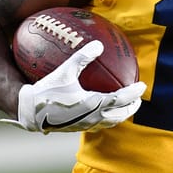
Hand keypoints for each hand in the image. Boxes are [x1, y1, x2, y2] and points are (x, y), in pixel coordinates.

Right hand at [0, 40, 145, 133]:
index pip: (121, 100)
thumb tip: (98, 44)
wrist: (29, 112)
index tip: (142, 85)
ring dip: (120, 115)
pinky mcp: (77, 128)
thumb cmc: (47, 90)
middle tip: (137, 98)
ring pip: (110, 123)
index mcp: (93, 104)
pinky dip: (106, 118)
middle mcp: (92, 118)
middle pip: (120, 115)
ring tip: (124, 106)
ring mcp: (85, 125)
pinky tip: (102, 110)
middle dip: (131, 107)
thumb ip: (82, 57)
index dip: (133, 93)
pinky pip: (98, 125)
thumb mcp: (65, 70)